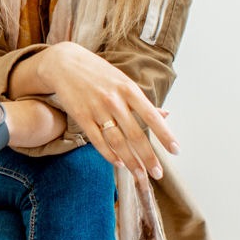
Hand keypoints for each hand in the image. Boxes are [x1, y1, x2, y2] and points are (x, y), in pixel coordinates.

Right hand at [19, 41, 176, 179]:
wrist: (64, 63)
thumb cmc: (97, 72)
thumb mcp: (123, 81)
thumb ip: (142, 101)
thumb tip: (166, 115)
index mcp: (128, 89)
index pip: (151, 116)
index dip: (165, 135)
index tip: (176, 151)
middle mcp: (114, 100)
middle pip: (135, 135)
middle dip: (148, 157)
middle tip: (158, 174)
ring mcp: (97, 110)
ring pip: (117, 142)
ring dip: (130, 162)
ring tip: (140, 175)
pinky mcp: (82, 117)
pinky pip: (98, 141)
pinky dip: (109, 155)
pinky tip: (119, 164)